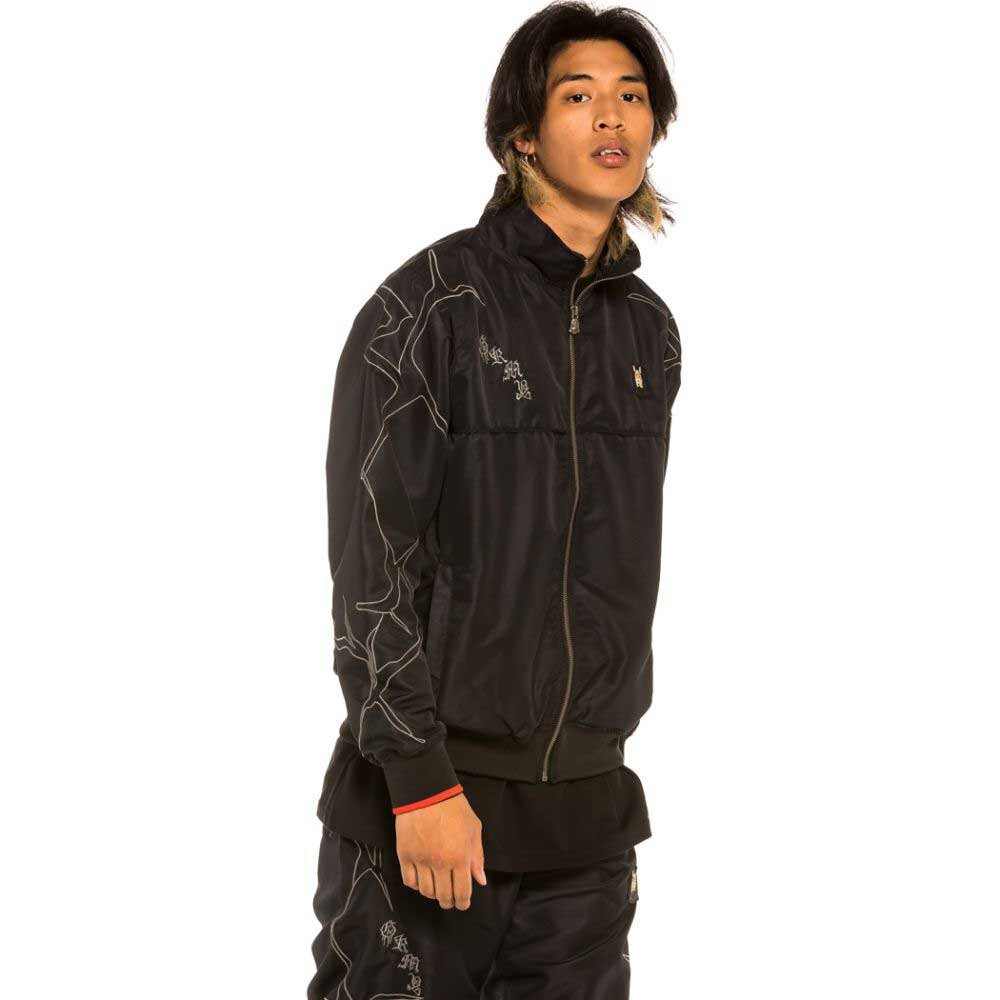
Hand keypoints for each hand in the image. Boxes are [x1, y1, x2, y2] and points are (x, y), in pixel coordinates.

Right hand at [395, 792, 486, 909]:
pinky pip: (409, 881)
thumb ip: (477, 856)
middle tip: (450, 900)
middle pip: (443, 896)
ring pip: (426, 891)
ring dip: (433, 894)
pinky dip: (416, 885)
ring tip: (437, 888)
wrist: (426, 791)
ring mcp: (420, 860)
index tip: (463, 904)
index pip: (462, 892)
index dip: (463, 903)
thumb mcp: (473, 828)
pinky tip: (422, 879)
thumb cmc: (453, 807)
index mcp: (460, 857)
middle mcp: (440, 863)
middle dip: (449, 902)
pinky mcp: (404, 855)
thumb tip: (479, 880)